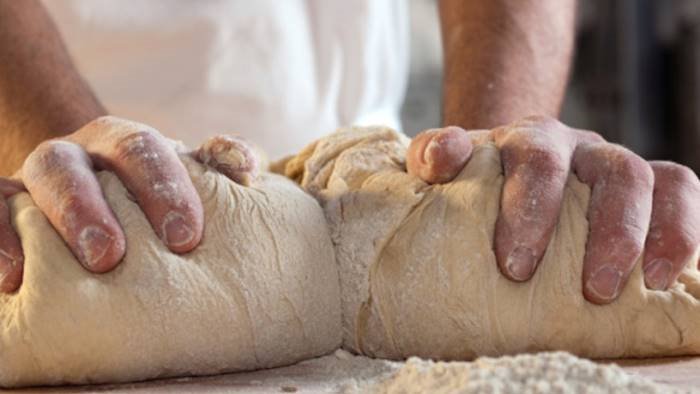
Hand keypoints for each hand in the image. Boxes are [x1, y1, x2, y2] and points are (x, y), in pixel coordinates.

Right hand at [0, 116, 258, 292]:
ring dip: (63, 216)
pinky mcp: (8, 204)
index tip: (184, 237)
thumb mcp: (191, 180)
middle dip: (98, 206)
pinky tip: (12, 277)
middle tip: (114, 256)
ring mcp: (41, 178)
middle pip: (81, 161)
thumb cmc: (157, 200)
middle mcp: (82, 153)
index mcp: (127, 145)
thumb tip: (245, 167)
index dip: (162, 187)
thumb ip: (222, 163)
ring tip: (84, 264)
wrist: (101, 201)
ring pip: (43, 175)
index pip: (142, 149)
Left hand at [407, 115, 699, 303]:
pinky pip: (679, 191)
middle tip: (591, 290)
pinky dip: (682, 230)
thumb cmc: (475, 179)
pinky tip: (665, 275)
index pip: (537, 161)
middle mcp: (578, 146)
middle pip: (611, 170)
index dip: (532, 210)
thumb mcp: (444, 164)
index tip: (515, 268)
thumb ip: (433, 155)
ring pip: (650, 179)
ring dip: (649, 235)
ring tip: (640, 286)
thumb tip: (439, 160)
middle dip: (607, 232)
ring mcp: (613, 162)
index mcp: (528, 140)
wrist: (505, 164)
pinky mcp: (643, 185)